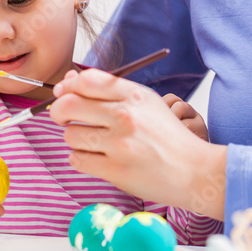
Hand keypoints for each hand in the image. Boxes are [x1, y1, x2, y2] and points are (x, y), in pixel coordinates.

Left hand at [50, 69, 226, 219]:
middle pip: (69, 105)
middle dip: (58, 112)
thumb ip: (109, 90)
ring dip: (76, 139)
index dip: (68, 85)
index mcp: (134, 95)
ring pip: (70, 135)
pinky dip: (82, 159)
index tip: (65, 93)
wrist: (193, 170)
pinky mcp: (115, 170)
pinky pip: (77, 160)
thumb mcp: (146, 103)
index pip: (86, 80)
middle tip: (64, 118)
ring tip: (94, 143)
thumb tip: (69, 80)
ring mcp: (120, 144)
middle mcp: (126, 116)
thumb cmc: (167, 137)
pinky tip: (97, 158)